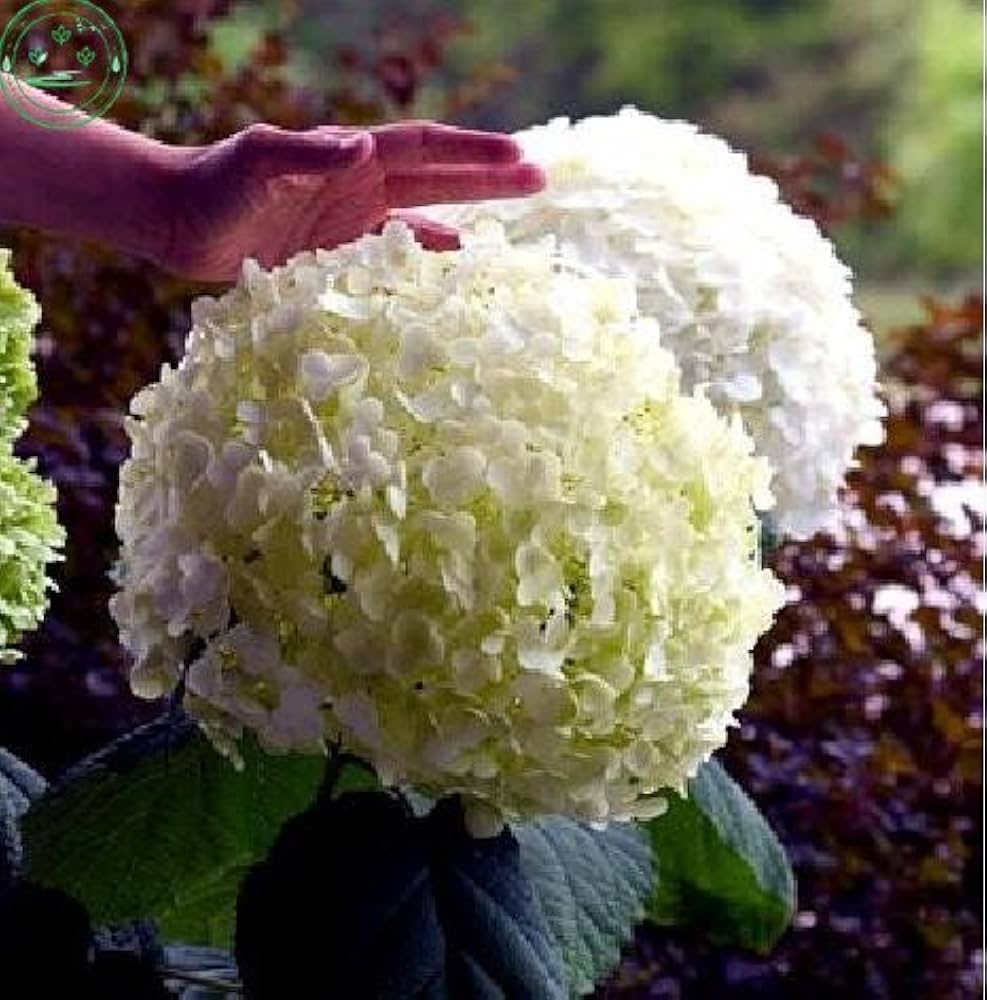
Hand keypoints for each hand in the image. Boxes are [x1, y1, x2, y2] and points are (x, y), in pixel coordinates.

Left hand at [155, 121, 543, 281]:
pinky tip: (448, 264)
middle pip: (438, 177)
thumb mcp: (256, 161)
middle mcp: (359, 185)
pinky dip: (420, 258)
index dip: (473, 154)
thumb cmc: (212, 185)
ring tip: (511, 222)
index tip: (519, 157)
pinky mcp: (334, 253)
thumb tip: (363, 148)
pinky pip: (390, 255)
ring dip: (464, 216)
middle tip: (540, 180)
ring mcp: (349, 220)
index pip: (426, 150)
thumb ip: (305, 153)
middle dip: (488, 178)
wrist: (178, 221)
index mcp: (351, 159)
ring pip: (422, 216)